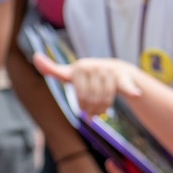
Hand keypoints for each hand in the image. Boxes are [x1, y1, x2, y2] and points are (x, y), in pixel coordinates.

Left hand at [34, 53, 150, 118]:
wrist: (117, 70)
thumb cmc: (89, 75)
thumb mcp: (71, 73)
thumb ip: (53, 69)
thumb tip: (36, 58)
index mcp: (77, 68)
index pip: (67, 82)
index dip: (52, 70)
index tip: (39, 60)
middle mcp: (91, 66)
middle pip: (85, 99)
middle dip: (86, 110)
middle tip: (87, 115)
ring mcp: (107, 71)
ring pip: (100, 101)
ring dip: (99, 112)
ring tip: (97, 114)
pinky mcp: (121, 77)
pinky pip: (125, 87)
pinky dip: (131, 91)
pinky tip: (135, 95)